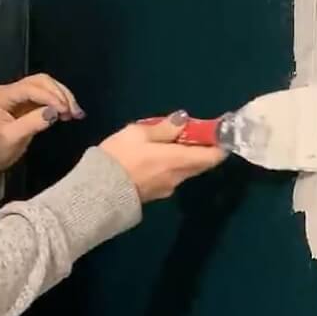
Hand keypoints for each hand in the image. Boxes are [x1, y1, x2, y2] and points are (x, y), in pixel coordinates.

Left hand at [0, 74, 83, 172]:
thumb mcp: (12, 138)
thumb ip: (33, 123)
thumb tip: (55, 112)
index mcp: (2, 95)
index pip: (30, 88)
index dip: (50, 97)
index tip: (64, 110)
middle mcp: (11, 90)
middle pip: (41, 81)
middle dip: (60, 94)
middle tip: (74, 111)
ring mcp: (20, 95)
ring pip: (46, 86)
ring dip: (63, 96)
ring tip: (75, 113)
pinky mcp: (28, 103)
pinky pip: (47, 96)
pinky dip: (60, 102)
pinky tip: (70, 112)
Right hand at [100, 114, 225, 202]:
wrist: (97, 192)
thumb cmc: (119, 158)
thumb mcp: (138, 133)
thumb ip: (164, 128)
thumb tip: (183, 120)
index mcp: (178, 160)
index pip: (212, 156)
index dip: (219, 144)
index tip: (216, 132)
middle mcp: (178, 177)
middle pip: (200, 163)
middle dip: (200, 148)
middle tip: (189, 132)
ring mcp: (167, 188)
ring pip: (185, 170)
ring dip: (183, 157)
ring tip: (167, 142)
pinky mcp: (156, 195)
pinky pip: (171, 177)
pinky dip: (171, 166)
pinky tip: (156, 158)